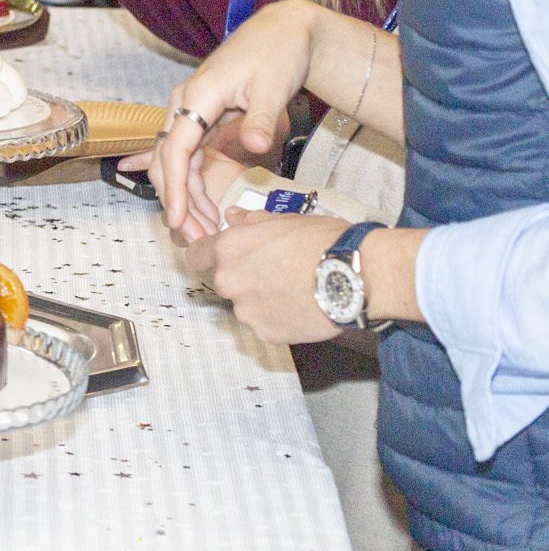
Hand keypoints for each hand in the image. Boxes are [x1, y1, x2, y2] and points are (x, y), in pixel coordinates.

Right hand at [157, 1, 317, 237]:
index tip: (179, 219)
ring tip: (206, 230)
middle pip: (167, 161)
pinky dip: (194, 184)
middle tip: (197, 238)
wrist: (284, 32)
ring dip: (186, 197)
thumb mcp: (273, 85)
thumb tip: (253, 148)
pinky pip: (188, 157)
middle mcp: (184, 104)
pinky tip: (207, 208)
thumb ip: (258, 119)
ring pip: (175, 163)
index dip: (174, 187)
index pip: (174, 148)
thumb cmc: (278, 52)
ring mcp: (190, 111)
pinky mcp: (201, 118)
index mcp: (196, 95)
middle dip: (178, 201)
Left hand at [186, 211, 348, 344]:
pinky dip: (280, 320)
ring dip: (262, 301)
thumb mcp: (283, 219)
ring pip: (246, 306)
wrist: (354, 275)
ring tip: (295, 291)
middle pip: (226, 282)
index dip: (209, 255)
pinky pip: (266, 326)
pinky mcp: (267, 333)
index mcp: (228, 250)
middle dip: (244, 278)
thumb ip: (250, 221)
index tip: (224, 257)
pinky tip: (302, 308)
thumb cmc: (321, 241)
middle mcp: (230, 282)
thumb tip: (232, 217)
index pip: (196, 255)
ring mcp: (247, 311)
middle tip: (276, 273)